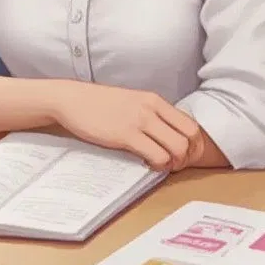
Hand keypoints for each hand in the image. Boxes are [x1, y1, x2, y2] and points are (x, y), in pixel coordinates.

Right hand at [48, 81, 202, 171]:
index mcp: (155, 100)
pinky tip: (145, 164)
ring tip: (158, 165)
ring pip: (178, 148)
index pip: (191, 124)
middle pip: (190, 137)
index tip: (180, 155)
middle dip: (187, 157)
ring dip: (173, 163)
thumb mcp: (132, 102)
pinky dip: (157, 165)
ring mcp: (140, 120)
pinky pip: (157, 155)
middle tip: (172, 164)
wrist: (72, 99)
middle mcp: (152, 108)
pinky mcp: (126, 135)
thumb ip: (151, 114)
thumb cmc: (100, 104)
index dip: (192, 145)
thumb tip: (167, 135)